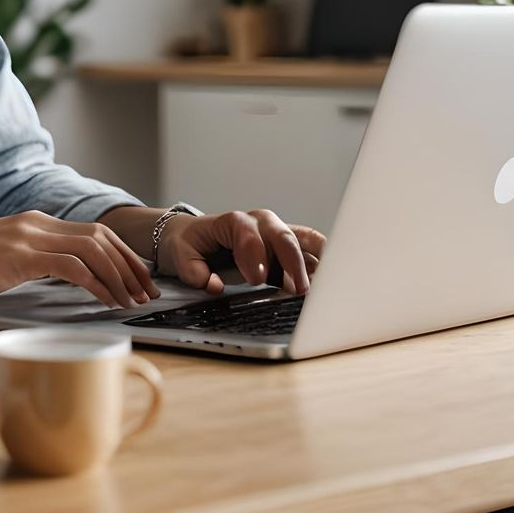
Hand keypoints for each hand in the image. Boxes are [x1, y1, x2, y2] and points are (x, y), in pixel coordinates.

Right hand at [0, 210, 160, 310]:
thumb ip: (23, 262)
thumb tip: (49, 280)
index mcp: (30, 223)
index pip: (91, 232)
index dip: (120, 254)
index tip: (136, 279)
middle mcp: (34, 223)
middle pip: (102, 236)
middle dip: (131, 264)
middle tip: (148, 291)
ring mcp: (27, 237)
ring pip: (94, 248)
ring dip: (121, 275)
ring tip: (134, 301)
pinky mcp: (19, 256)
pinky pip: (73, 266)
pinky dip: (97, 282)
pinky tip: (107, 300)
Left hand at [157, 210, 325, 295]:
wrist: (194, 235)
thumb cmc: (190, 244)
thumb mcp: (182, 255)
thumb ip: (194, 271)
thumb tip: (215, 285)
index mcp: (234, 222)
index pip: (248, 235)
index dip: (254, 256)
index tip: (256, 280)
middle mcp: (260, 222)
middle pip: (282, 236)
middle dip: (292, 262)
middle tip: (299, 290)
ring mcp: (277, 231)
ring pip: (303, 239)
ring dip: (317, 260)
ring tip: (328, 282)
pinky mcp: (286, 245)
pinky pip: (310, 248)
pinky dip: (322, 261)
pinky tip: (331, 278)